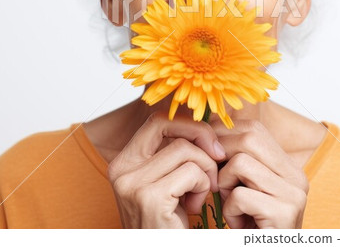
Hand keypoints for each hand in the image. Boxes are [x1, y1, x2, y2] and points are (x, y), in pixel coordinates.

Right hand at [107, 111, 225, 227]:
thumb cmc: (170, 221)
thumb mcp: (168, 180)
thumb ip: (176, 152)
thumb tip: (206, 119)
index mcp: (124, 160)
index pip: (157, 120)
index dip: (187, 123)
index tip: (210, 140)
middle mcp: (121, 168)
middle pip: (168, 125)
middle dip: (200, 134)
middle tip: (218, 156)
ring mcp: (132, 183)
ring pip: (185, 150)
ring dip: (206, 171)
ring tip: (200, 194)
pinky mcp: (149, 198)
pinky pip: (191, 172)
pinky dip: (203, 186)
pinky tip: (196, 207)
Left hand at [212, 119, 309, 228]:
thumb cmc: (251, 225)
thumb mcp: (247, 186)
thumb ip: (239, 159)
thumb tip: (210, 127)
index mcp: (288, 166)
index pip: (254, 128)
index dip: (225, 135)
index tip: (210, 153)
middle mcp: (296, 176)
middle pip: (248, 138)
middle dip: (222, 156)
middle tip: (216, 180)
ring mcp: (293, 195)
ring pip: (241, 163)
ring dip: (225, 183)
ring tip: (229, 203)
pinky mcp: (284, 214)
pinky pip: (240, 195)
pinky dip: (229, 209)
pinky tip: (236, 222)